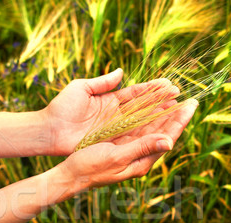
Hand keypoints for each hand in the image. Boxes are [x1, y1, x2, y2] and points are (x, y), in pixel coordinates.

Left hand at [43, 68, 183, 155]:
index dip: (154, 90)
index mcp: (110, 100)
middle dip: (163, 104)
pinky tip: (163, 129)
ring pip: (143, 123)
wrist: (48, 130)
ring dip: (160, 118)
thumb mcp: (81, 88)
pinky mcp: (111, 142)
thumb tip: (122, 72)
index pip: (137, 94)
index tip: (170, 85)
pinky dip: (148, 133)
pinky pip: (133, 137)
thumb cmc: (61, 108)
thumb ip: (103, 82)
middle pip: (145, 109)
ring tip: (178, 111)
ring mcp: (115, 129)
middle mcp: (116, 116)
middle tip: (182, 98)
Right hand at [53, 98, 197, 192]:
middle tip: (190, 99)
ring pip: (152, 129)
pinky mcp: (120, 146)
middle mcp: (140, 156)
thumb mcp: (117, 156)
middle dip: (176, 116)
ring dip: (163, 114)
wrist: (71, 176)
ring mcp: (130, 151)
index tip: (192, 104)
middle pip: (163, 132)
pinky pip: (139, 129)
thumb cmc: (91, 168)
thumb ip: (142, 147)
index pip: (168, 137)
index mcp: (142, 161)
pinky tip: (150, 108)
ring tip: (174, 99)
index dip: (180, 120)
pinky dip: (147, 116)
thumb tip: (169, 141)